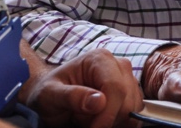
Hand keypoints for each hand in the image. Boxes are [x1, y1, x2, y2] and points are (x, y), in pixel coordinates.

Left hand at [25, 48, 142, 127]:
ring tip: (88, 117)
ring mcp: (127, 80)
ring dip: (111, 120)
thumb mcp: (50, 94)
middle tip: (82, 119)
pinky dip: (117, 122)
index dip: (107, 113)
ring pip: (131, 110)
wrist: (51, 96)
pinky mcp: (130, 95)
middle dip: (106, 118)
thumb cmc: (48, 92)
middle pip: (127, 101)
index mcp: (100, 59)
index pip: (115, 87)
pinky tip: (99, 119)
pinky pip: (132, 115)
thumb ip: (72, 96)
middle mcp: (118, 66)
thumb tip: (99, 101)